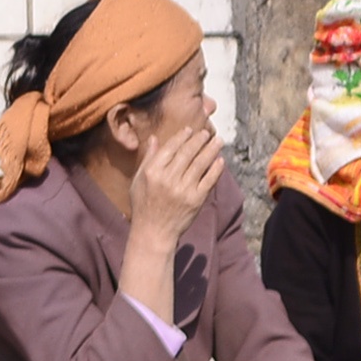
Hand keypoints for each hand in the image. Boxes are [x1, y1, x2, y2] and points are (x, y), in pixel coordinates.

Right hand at [127, 125, 224, 249]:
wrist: (154, 231)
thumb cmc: (144, 204)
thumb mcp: (139, 180)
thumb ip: (149, 158)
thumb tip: (156, 138)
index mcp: (153, 171)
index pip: (170, 148)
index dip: (182, 137)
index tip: (190, 130)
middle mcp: (168, 179)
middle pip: (187, 153)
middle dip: (199, 140)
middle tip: (207, 132)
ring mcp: (184, 190)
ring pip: (200, 164)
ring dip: (211, 150)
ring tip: (218, 141)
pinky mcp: (196, 200)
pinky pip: (209, 181)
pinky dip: (216, 169)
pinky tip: (220, 160)